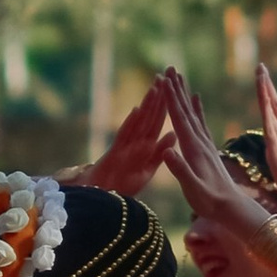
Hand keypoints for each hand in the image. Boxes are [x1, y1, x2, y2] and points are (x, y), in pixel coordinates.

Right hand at [72, 77, 167, 199]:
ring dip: (147, 105)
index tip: (173, 88)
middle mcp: (135, 143)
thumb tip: (173, 134)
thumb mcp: (147, 170)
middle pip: (148, 117)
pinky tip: (136, 111)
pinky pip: (125, 138)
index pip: (158, 122)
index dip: (166, 105)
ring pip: (138, 123)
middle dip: (156, 97)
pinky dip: (131, 124)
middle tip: (164, 76)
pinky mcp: (115, 155)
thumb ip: (159, 153)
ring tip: (155, 88)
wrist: (103, 201)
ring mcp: (124, 147)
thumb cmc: (123, 185)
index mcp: (146, 147)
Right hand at [157, 65, 276, 241]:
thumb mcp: (192, 189)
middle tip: (169, 67)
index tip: (163, 79)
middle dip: (176, 89)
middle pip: (185, 110)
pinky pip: (199, 122)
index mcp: (194, 149)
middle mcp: (200, 142)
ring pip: (192, 112)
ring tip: (178, 76)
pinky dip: (196, 107)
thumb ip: (180, 170)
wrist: (231, 207)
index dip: (170, 99)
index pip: (179, 119)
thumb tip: (167, 152)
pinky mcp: (207, 148)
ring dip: (183, 93)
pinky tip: (195, 98)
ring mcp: (205, 143)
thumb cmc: (209, 201)